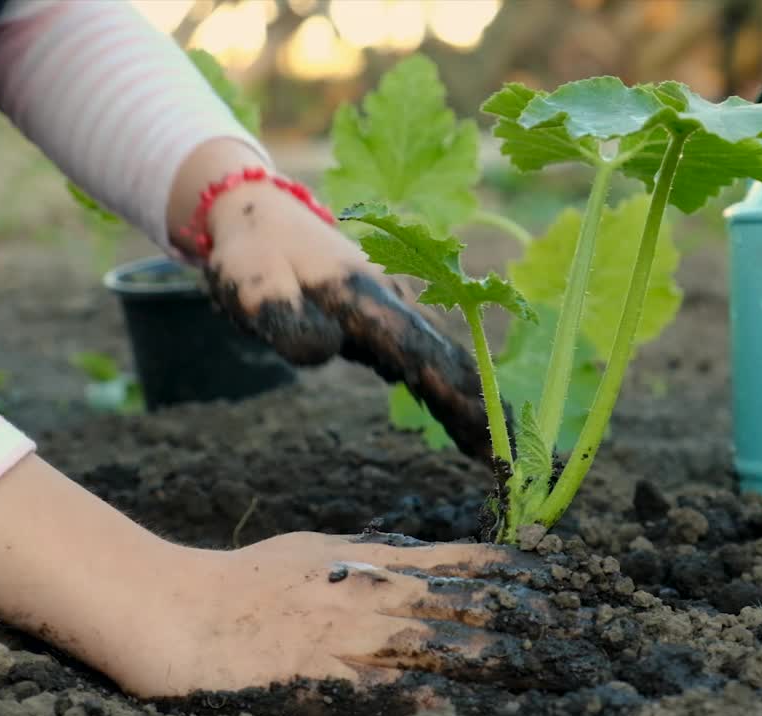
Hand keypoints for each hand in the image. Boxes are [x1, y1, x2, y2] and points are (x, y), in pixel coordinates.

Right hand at [123, 532, 555, 697]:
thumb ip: (372, 553)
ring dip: (497, 656)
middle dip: (524, 614)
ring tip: (547, 662)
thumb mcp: (317, 549)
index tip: (560, 572)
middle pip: (464, 605)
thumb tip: (421, 552)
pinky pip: (393, 696)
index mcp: (371, 564)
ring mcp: (351, 645)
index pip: (460, 561)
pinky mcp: (327, 688)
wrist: (178, 614)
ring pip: (440, 649)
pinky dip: (434, 700)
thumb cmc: (247, 581)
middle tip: (578, 622)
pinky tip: (469, 705)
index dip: (515, 568)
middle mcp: (372, 599)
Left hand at [200, 180, 505, 466]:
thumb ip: (286, 319)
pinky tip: (461, 420)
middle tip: (507, 454)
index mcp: (364, 296)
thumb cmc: (255, 254)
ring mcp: (392, 310)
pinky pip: (424, 360)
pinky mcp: (385, 321)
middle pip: (443, 359)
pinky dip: (445, 391)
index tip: (486, 428)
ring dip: (467, 403)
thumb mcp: (254, 286)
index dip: (453, 391)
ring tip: (494, 449)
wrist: (261, 215)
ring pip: (439, 361)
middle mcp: (391, 302)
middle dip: (476, 406)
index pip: (418, 351)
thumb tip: (327, 349)